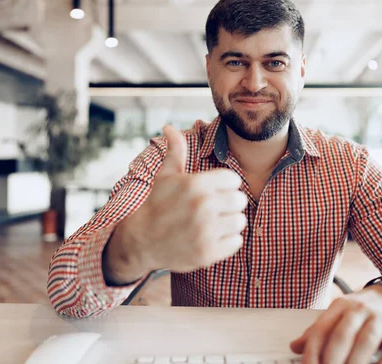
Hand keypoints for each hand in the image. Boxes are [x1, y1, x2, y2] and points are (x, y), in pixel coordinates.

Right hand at [105, 125, 247, 281]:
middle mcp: (203, 207)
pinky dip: (228, 241)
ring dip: (229, 222)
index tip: (214, 191)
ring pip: (240, 221)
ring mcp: (206, 231)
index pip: (233, 180)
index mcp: (196, 185)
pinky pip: (237, 242)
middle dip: (229, 203)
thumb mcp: (166, 176)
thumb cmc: (157, 204)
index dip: (225, 185)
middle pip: (240, 200)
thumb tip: (169, 127)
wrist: (142, 241)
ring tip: (213, 223)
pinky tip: (212, 237)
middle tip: (214, 208)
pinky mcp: (208, 253)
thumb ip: (176, 151)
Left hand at [290, 285, 381, 363]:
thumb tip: (295, 346)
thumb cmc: (361, 311)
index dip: (312, 352)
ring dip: (355, 363)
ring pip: (366, 342)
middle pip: (342, 335)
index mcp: (340, 306)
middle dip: (332, 360)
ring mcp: (381, 319)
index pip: (321, 329)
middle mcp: (360, 309)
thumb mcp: (337, 314)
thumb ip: (318, 331)